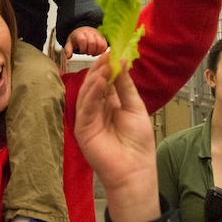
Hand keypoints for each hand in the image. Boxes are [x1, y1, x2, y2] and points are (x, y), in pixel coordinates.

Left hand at [65, 26, 107, 58]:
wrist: (82, 31)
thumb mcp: (70, 43)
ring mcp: (97, 34)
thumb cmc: (76, 39)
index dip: (83, 48)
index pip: (83, 40)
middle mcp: (89, 32)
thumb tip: (69, 56)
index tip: (82, 52)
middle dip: (90, 51)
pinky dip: (102, 50)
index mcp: (80, 33)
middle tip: (88, 53)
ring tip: (93, 53)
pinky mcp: (103, 37)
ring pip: (100, 43)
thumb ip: (68, 50)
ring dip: (97, 51)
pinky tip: (97, 52)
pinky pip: (105, 44)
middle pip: (92, 42)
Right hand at [74, 53, 160, 221]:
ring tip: (104, 65)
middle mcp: (97, 108)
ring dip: (94, 78)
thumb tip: (122, 61)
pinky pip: (84, 107)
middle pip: (94, 83)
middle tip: (107, 55)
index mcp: (110, 102)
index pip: (105, 80)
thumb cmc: (139, 142)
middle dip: (100, 68)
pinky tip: (97, 82)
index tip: (113, 51)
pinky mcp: (82, 128)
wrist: (135, 170)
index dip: (108, 66)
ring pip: (87, 93)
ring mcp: (88, 118)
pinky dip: (90, 93)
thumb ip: (126, 86)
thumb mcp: (135, 107)